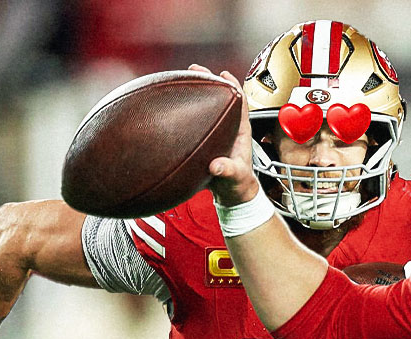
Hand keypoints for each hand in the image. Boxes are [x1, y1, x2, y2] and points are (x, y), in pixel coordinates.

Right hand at [188, 64, 261, 205]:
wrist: (232, 197)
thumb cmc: (238, 186)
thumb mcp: (235, 178)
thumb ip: (227, 171)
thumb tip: (216, 166)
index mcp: (240, 132)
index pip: (240, 102)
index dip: (232, 86)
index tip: (222, 74)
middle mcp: (229, 128)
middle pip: (220, 98)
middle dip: (209, 81)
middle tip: (195, 69)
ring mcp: (217, 133)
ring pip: (207, 108)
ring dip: (196, 92)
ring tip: (181, 79)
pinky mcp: (206, 140)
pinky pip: (195, 121)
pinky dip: (185, 112)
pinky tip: (170, 108)